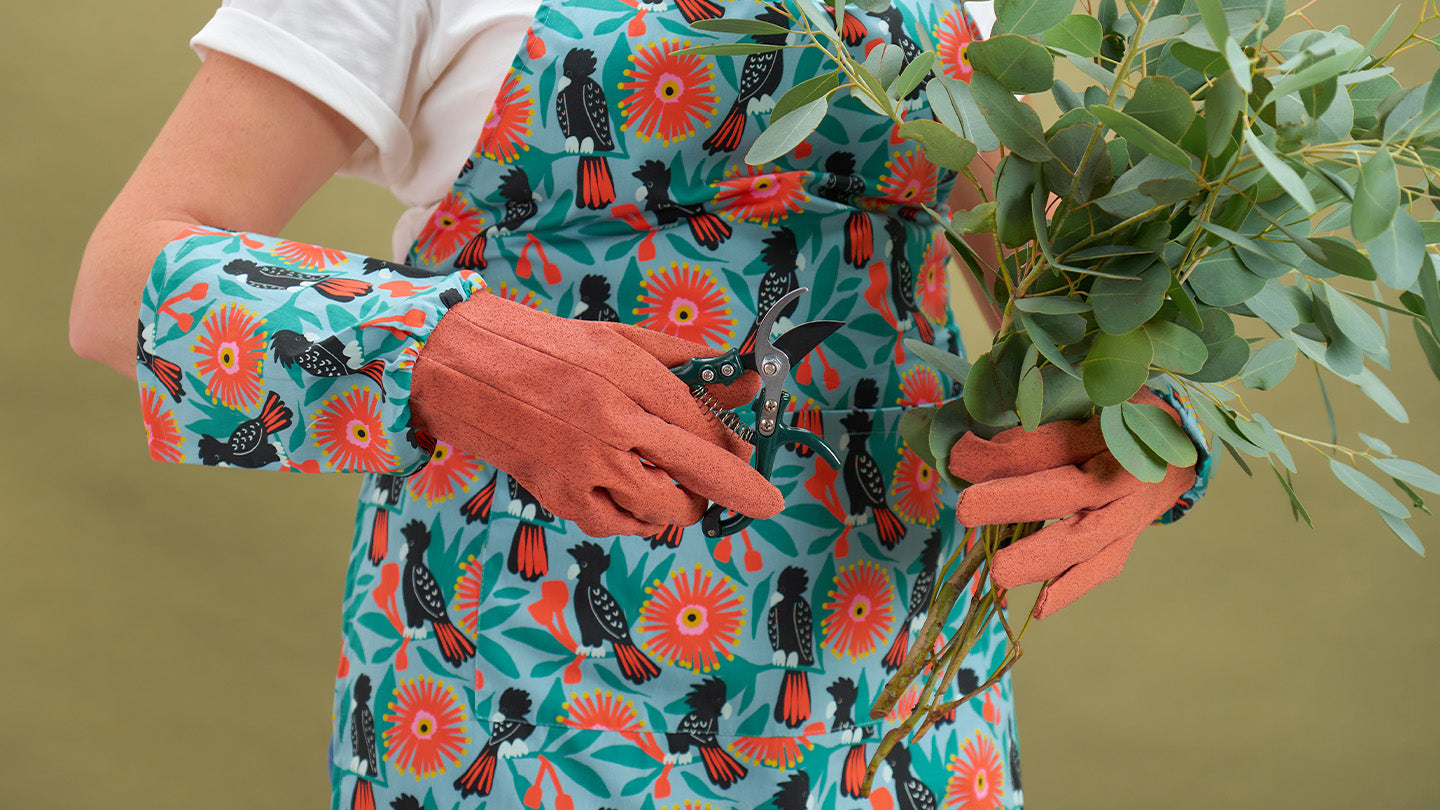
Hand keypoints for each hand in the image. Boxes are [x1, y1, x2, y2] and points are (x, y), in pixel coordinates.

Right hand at [411, 292, 782, 537]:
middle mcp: (611, 422)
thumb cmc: (545, 347)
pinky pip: (614, 525)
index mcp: (628, 376)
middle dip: (739, 491)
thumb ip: (685, 362)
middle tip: (756, 501)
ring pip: (660, 507)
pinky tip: (642, 509)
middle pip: (695, 469)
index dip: (735, 446)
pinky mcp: (556, 494)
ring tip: (688, 499)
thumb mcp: (618, 339)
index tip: (752, 460)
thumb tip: (746, 382)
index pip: (702, 422)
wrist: (462, 366)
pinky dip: (637, 523)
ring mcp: (583, 463)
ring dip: (685, 508)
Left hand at [948, 389, 1196, 618]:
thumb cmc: (1120, 408)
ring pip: (1086, 539)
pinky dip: (1072, 586)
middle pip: (1069, 491)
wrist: (1181, 439)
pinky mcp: (1129, 538)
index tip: (958, 456)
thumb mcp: (1084, 399)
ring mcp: (1132, 513)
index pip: (1054, 444)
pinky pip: (1103, 565)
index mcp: (1116, 429)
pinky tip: (1039, 607)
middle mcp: (1128, 474)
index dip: (1007, 452)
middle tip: (967, 508)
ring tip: (999, 572)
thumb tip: (967, 445)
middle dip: (1015, 501)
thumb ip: (1034, 421)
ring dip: (1041, 557)